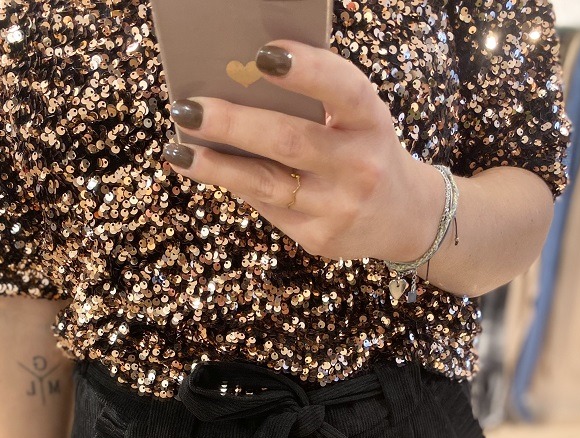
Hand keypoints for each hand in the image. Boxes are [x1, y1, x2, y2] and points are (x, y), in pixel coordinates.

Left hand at [161, 39, 442, 263]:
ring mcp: (339, 209)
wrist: (401, 217)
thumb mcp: (357, 119)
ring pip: (266, 184)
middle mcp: (360, 167)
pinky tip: (208, 168)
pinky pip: (267, 207)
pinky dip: (236, 184)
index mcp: (372, 122)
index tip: (262, 56)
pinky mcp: (319, 239)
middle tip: (189, 109)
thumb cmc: (365, 150)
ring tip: (178, 149)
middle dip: (233, 123)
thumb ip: (316, 101)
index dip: (306, 70)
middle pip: (289, 142)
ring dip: (216, 165)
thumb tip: (239, 83)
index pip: (343, 89)